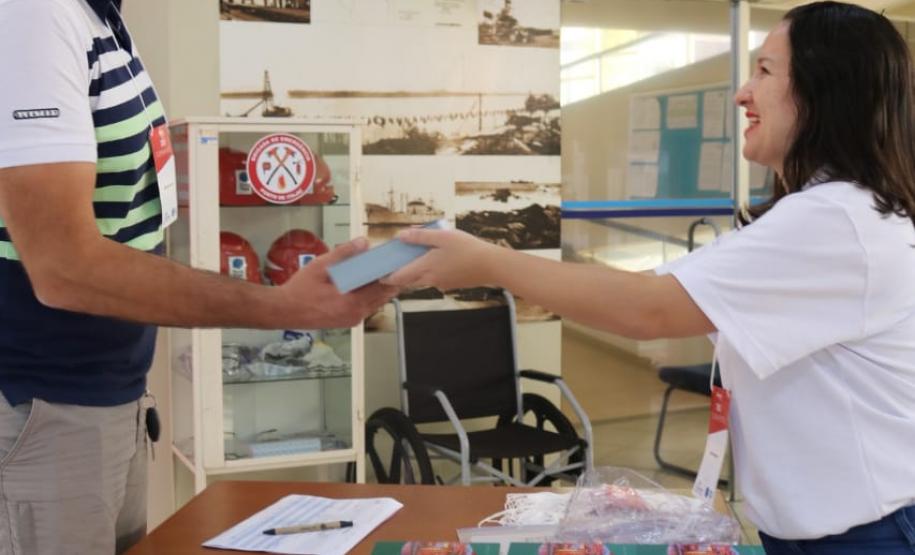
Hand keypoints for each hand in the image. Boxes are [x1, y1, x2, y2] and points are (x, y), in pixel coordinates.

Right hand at [278, 237, 397, 327]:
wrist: (284, 310)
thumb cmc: (299, 290)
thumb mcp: (320, 266)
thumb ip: (343, 253)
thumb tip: (363, 242)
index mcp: (352, 302)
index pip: (382, 286)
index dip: (392, 272)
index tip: (396, 260)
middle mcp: (356, 314)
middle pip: (383, 296)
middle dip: (389, 279)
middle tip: (393, 263)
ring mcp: (353, 320)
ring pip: (376, 303)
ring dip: (380, 288)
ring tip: (381, 270)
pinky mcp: (348, 321)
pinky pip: (367, 308)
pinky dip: (370, 296)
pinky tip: (366, 283)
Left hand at [383, 229, 501, 289]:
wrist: (492, 266)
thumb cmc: (469, 250)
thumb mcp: (442, 236)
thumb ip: (420, 237)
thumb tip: (400, 236)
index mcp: (425, 268)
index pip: (398, 277)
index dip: (386, 277)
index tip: (377, 274)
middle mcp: (431, 280)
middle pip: (409, 279)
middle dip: (400, 272)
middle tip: (395, 261)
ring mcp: (442, 284)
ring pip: (422, 278)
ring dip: (417, 269)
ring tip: (419, 254)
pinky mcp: (451, 284)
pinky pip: (435, 278)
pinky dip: (432, 270)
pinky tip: (440, 257)